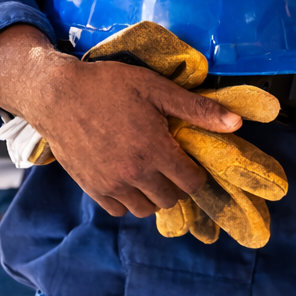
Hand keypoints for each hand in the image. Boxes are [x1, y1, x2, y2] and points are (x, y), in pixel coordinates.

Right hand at [0, 25, 242, 218]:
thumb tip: (237, 123)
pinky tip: (130, 178)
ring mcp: (110, 185)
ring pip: (146, 208)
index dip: (197, 172)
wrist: (58, 94)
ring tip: (153, 171)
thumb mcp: (158, 89)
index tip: (192, 159)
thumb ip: (198, 109)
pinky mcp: (91, 188)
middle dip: (178, 183)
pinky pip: (119, 209)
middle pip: (171, 198)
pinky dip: (130, 200)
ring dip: (155, 194)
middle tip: (173, 163)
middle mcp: (134, 174)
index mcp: (155, 151)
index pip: (191, 182)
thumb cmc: (111, 86)